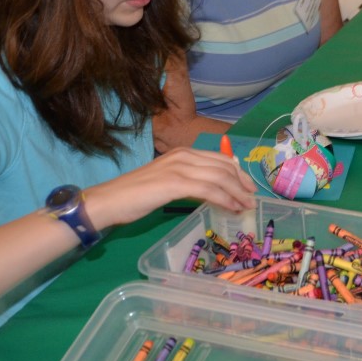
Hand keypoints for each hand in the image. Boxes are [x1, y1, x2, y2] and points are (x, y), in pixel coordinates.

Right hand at [83, 147, 256, 229]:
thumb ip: (189, 181)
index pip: (220, 158)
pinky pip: (209, 190)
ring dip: (238, 192)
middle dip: (242, 182)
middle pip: (224, 166)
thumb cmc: (135, 195)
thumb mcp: (167, 181)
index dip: (238, 172)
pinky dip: (225, 199)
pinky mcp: (175, 183)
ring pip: (220, 177)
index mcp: (182, 152)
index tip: (248, 186)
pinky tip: (232, 208)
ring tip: (246, 205)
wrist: (109, 200)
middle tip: (252, 198)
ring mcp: (179, 167)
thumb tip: (212, 191)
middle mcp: (184, 155)